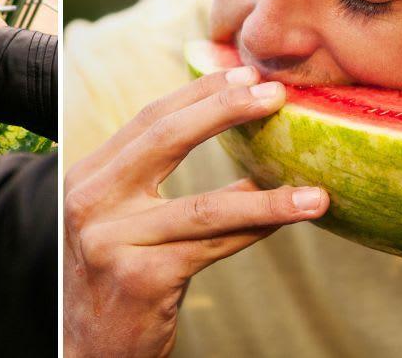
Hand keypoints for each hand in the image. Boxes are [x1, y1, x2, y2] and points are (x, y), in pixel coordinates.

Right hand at [63, 68, 328, 356]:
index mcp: (86, 178)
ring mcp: (113, 241)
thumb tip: (232, 139)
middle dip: (225, 109)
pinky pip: (214, 247)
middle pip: (166, 139)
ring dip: (267, 195)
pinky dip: (256, 230)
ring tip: (314, 191)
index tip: (243, 72)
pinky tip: (289, 218)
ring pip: (205, 207)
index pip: (147, 121)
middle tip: (277, 93)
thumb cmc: (115, 276)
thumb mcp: (120, 219)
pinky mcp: (143, 278)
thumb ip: (151, 179)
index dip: (198, 94)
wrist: (87, 347)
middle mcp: (90, 202)